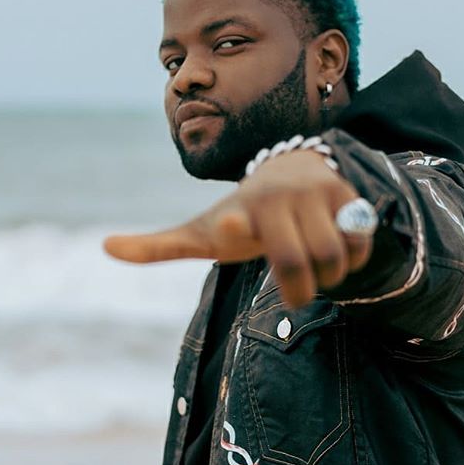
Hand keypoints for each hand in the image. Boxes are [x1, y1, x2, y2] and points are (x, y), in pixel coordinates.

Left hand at [103, 151, 372, 307]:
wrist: (289, 172)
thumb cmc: (242, 213)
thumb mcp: (202, 231)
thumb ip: (159, 245)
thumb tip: (104, 247)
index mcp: (239, 211)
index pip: (236, 221)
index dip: (234, 226)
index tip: (231, 224)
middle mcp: (276, 197)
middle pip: (297, 263)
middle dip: (299, 290)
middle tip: (296, 292)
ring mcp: (315, 192)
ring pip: (333, 257)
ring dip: (328, 276)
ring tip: (317, 268)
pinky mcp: (347, 194)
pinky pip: (359, 243)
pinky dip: (354, 258)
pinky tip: (339, 249)